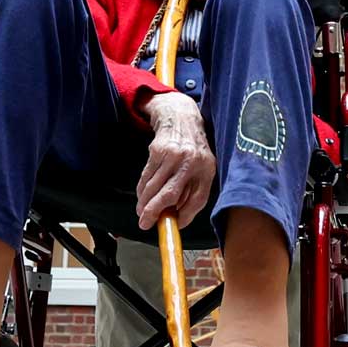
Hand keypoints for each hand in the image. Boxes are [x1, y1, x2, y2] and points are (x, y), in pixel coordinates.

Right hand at [137, 94, 214, 225]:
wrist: (182, 119)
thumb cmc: (195, 152)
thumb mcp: (204, 170)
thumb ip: (194, 194)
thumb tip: (179, 220)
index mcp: (206, 169)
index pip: (197, 199)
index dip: (186, 216)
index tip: (174, 227)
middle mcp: (190, 162)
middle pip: (169, 194)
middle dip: (154, 212)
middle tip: (144, 223)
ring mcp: (172, 156)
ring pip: (153, 186)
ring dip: (144, 203)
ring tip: (141, 212)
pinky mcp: (157, 151)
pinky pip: (146, 176)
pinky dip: (142, 189)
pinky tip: (142, 196)